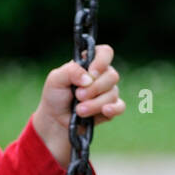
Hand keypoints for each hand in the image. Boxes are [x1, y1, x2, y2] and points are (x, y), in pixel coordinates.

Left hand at [31, 43, 123, 166]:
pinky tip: (105, 111)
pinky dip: (113, 109)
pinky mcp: (109, 109)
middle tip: (78, 96)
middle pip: (112, 76)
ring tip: (79, 110)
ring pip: (113, 94)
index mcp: (89, 64)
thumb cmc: (55, 97)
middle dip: (94, 88)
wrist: (55, 121)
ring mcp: (107, 92)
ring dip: (94, 104)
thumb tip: (89, 78)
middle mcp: (102, 76)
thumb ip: (70, 71)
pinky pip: (120, 107)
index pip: (105, 53)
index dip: (102, 61)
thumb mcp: (55, 80)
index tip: (92, 73)